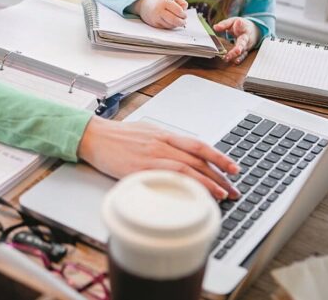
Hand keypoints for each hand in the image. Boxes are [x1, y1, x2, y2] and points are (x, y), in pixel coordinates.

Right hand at [77, 116, 240, 200]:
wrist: (94, 136)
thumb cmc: (117, 136)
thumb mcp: (146, 132)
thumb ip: (164, 142)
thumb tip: (182, 153)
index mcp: (164, 134)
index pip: (198, 145)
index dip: (218, 156)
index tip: (233, 168)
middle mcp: (161, 143)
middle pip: (198, 159)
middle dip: (220, 175)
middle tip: (234, 188)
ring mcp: (151, 156)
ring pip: (187, 168)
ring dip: (207, 183)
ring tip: (221, 195)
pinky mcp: (140, 168)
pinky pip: (168, 177)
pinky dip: (184, 185)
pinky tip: (193, 194)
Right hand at [132, 0, 187, 28]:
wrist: (143, 3)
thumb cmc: (159, 0)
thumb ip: (180, 2)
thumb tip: (185, 10)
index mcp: (164, 2)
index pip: (178, 10)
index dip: (183, 14)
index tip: (184, 15)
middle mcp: (159, 10)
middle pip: (175, 20)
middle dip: (181, 22)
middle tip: (184, 22)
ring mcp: (156, 18)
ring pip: (171, 25)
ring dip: (176, 24)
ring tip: (177, 21)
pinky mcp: (154, 24)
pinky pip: (166, 27)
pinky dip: (170, 26)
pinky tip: (170, 22)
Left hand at [213, 17, 259, 63]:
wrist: (254, 30)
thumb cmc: (241, 26)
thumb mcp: (233, 21)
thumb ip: (225, 24)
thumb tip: (215, 27)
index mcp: (244, 27)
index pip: (242, 25)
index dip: (240, 24)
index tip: (238, 22)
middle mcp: (247, 37)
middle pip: (243, 42)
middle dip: (239, 47)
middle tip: (236, 51)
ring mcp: (247, 45)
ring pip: (243, 51)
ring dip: (235, 55)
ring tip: (228, 58)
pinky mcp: (246, 51)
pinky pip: (243, 55)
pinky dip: (240, 59)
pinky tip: (235, 62)